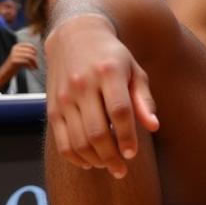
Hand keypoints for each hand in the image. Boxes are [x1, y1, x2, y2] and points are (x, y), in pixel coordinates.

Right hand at [7, 42, 39, 71]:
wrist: (7, 71)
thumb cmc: (17, 64)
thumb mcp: (22, 56)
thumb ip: (28, 53)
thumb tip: (40, 53)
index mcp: (18, 46)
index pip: (31, 46)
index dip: (36, 52)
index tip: (36, 57)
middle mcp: (15, 49)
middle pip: (31, 52)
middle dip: (35, 59)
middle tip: (37, 65)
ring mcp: (14, 54)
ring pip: (30, 56)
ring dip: (34, 63)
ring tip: (35, 67)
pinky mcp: (14, 60)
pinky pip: (26, 61)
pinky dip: (31, 66)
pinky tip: (31, 69)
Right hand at [45, 15, 158, 178]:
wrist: (75, 35)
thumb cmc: (112, 57)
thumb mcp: (134, 70)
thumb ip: (144, 99)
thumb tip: (153, 127)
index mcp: (108, 73)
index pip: (119, 112)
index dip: (127, 137)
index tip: (132, 154)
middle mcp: (83, 85)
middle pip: (97, 132)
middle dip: (112, 157)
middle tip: (122, 170)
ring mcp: (64, 97)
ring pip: (78, 140)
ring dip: (95, 160)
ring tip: (109, 166)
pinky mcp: (51, 107)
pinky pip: (61, 140)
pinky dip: (75, 157)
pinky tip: (89, 163)